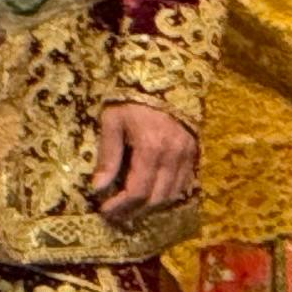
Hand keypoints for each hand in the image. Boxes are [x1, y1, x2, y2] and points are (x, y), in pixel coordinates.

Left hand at [91, 99, 198, 220]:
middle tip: (115, 213)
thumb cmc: (132, 99)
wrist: (164, 77)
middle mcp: (172, 155)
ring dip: (151, 206)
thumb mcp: (113, 122)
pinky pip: (184, 185)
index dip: (120, 205)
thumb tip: (98, 188)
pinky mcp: (193, 152)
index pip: (137, 190)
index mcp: (150, 147)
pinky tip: (152, 194)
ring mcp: (186, 155)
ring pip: (172, 195)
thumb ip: (108, 156)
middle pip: (155, 198)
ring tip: (132, 207)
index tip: (104, 210)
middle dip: (134, 211)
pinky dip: (168, 195)